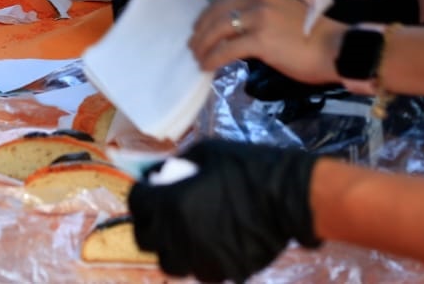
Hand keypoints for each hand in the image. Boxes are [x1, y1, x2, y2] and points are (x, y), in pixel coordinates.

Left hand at [129, 140, 320, 281]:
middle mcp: (179, 236)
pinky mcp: (226, 272)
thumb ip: (178, 165)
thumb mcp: (206, 152)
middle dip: (149, 223)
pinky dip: (202, 259)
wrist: (288, 196)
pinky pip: (202, 270)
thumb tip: (162, 173)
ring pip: (171, 263)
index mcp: (170, 204)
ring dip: (172, 248)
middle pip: (144, 239)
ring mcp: (202, 259)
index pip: (136, 204)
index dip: (141, 194)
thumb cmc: (247, 168)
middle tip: (162, 213)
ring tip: (186, 233)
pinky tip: (214, 243)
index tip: (150, 188)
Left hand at [188, 0, 343, 86]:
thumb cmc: (313, 36)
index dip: (209, 14)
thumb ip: (259, 13)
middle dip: (201, 30)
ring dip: (203, 45)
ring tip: (198, 57)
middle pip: (217, 13)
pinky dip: (213, 58)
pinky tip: (207, 67)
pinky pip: (227, 49)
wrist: (336, 49)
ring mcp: (259, 18)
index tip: (200, 26)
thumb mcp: (282, 11)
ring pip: (218, 30)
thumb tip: (234, 30)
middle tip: (193, 44)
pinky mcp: (261, 40)